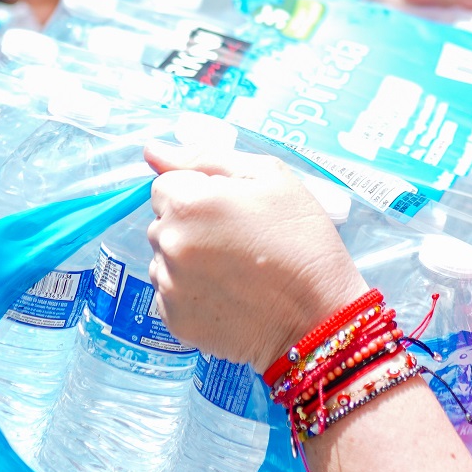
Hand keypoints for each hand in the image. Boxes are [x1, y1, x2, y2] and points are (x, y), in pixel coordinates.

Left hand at [142, 144, 365, 370]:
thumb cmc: (302, 240)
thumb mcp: (270, 177)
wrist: (318, 317)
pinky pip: (171, 293)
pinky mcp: (173, 321)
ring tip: (235, 270)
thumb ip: (206, 157)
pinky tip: (228, 294)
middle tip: (238, 240)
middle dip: (191, 225)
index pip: (164, 185)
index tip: (231, 210)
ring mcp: (167, 285)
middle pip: (162, 221)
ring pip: (164, 258)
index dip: (199, 193)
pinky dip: (192, 292)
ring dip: (189, 258)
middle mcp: (167, 243)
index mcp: (188, 203)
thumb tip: (153, 151)